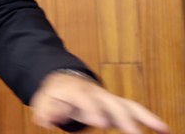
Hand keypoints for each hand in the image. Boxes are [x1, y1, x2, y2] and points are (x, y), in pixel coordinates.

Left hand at [30, 71, 168, 133]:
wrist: (64, 79)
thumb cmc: (56, 93)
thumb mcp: (44, 100)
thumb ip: (47, 110)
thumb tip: (48, 120)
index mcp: (75, 91)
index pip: (84, 100)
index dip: (92, 110)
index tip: (100, 122)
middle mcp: (95, 93)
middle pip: (110, 102)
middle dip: (121, 116)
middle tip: (132, 131)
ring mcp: (107, 99)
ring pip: (127, 105)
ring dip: (143, 117)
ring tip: (160, 128)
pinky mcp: (116, 106)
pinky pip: (134, 110)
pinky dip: (148, 118)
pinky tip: (162, 129)